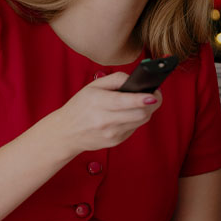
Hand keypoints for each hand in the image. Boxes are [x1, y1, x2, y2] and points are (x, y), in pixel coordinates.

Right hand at [47, 72, 161, 154]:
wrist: (67, 132)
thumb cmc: (81, 106)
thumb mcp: (93, 86)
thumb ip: (116, 79)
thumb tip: (135, 80)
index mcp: (97, 102)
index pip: (124, 101)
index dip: (141, 99)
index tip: (153, 95)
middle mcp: (104, 120)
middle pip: (139, 114)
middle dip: (151, 103)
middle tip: (153, 95)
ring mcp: (111, 133)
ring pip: (140, 121)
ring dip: (146, 111)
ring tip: (143, 102)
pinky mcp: (115, 142)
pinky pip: (134, 128)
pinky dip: (136, 119)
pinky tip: (129, 114)